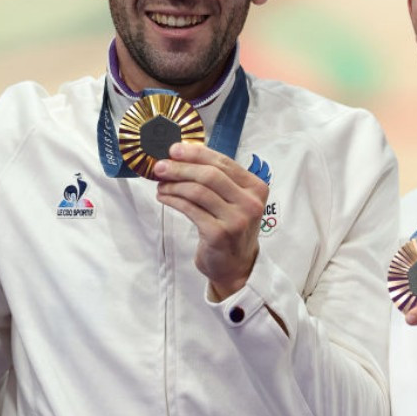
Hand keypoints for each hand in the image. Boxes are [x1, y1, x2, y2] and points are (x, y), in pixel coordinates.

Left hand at [153, 143, 268, 299]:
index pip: (223, 162)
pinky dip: (173, 200)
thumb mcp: (233, 200)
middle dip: (181, 167)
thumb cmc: (231, 228)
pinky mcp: (219, 234)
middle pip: (210, 175)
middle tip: (160, 166)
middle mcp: (250, 202)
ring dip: (174, 185)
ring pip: (198, 191)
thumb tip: (182, 154)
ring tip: (161, 184)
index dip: (196, 153)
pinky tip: (164, 197)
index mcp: (256, 187)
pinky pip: (190, 209)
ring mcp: (236, 220)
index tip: (175, 149)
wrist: (236, 266)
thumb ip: (216, 178)